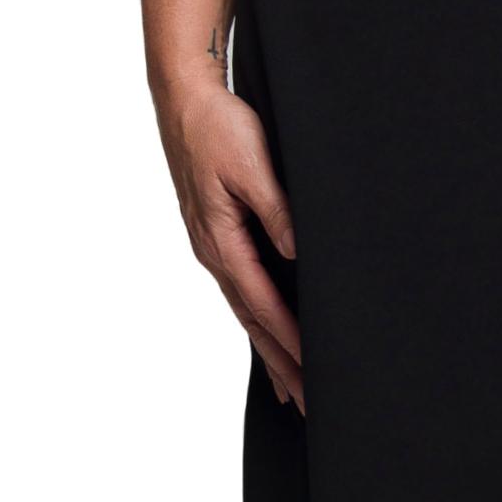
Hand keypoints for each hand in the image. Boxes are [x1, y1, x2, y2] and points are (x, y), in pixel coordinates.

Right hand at [153, 72, 303, 407]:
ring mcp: (213, 248)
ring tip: (293, 389)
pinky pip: (243, 291)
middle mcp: (214, 253)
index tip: (317, 372)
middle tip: (311, 403)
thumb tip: (298, 253)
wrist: (184, 98)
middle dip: (283, 364)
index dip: (292, 341)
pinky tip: (269, 335)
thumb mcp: (252, 164)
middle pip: (254, 322)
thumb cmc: (217, 126)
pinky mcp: (218, 237)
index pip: (264, 305)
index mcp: (222, 240)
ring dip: (271, 351)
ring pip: (247, 312)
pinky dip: (259, 322)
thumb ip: (277, 210)